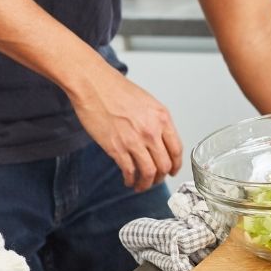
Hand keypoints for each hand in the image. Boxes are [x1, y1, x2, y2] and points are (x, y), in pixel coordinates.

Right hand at [68, 61, 181, 191]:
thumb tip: (159, 140)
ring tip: (140, 185)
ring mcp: (134, 141)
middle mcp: (152, 131)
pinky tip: (127, 179)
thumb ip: (156, 122)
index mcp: (162, 118)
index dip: (175, 165)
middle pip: (164, 165)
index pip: (176, 150)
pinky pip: (129, 171)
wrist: (94, 85)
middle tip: (155, 180)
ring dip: (146, 183)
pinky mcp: (116, 148)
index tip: (172, 171)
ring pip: (149, 172)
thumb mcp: (147, 102)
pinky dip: (130, 179)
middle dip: (160, 177)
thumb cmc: (116, 90)